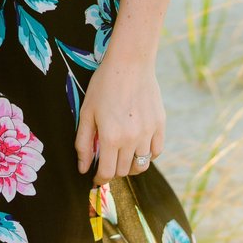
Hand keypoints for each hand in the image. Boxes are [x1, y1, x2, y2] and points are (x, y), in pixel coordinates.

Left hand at [74, 54, 163, 185]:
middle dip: (113, 170)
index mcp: (110, 137)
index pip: (107, 172)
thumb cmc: (103, 85)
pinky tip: (137, 145)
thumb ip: (83, 143)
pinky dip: (146, 154)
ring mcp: (148, 133)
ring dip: (129, 165)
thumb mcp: (87, 112)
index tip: (96, 177)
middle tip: (106, 160)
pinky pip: (156, 152)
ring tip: (121, 155)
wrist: (129, 63)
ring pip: (141, 165)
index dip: (100, 178)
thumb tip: (82, 168)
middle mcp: (131, 139)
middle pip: (124, 171)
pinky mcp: (160, 125)